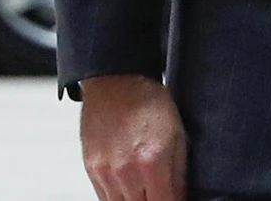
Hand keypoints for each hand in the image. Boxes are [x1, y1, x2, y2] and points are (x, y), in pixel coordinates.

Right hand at [79, 74, 187, 200]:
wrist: (116, 82)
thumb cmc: (150, 103)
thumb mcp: (178, 136)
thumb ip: (179, 174)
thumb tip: (180, 198)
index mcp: (152, 164)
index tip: (177, 199)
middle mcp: (125, 173)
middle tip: (161, 191)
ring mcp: (105, 173)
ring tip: (147, 189)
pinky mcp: (90, 169)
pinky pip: (103, 197)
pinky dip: (118, 197)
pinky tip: (130, 186)